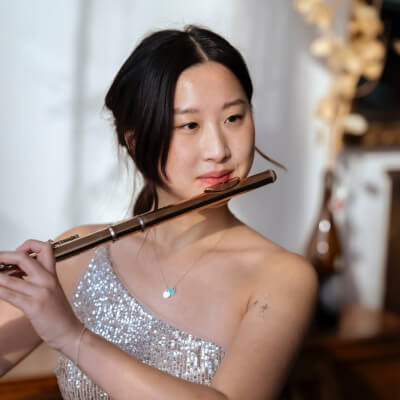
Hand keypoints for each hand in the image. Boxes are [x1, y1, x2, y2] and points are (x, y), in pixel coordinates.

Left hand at [0, 240, 81, 354]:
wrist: (69, 332)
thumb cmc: (59, 314)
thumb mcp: (52, 291)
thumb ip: (38, 280)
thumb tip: (15, 273)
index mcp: (52, 274)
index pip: (45, 247)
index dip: (28, 245)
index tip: (18, 252)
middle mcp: (46, 280)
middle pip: (23, 257)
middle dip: (3, 256)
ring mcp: (40, 292)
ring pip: (9, 278)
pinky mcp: (33, 306)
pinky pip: (8, 294)